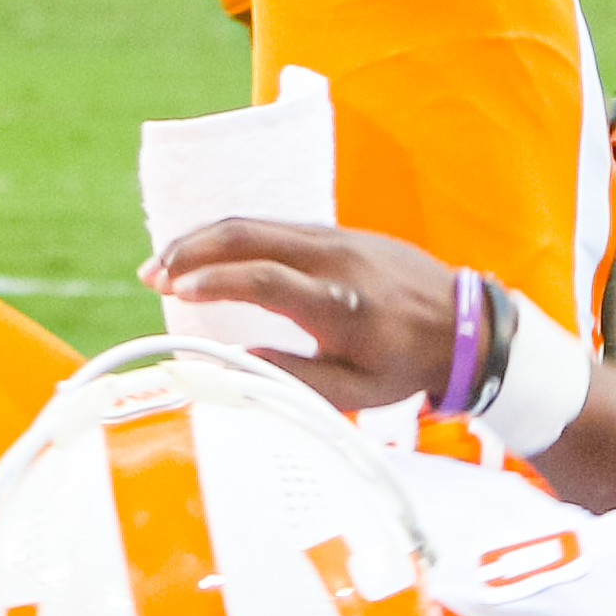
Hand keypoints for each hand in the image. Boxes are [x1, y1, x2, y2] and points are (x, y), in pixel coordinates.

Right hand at [147, 217, 471, 416]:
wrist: (464, 324)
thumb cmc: (407, 363)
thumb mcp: (353, 390)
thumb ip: (290, 378)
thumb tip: (232, 364)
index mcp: (341, 305)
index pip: (266, 280)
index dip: (216, 281)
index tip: (175, 291)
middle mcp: (336, 260)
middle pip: (251, 236)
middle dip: (192, 251)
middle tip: (152, 275)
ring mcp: (337, 239)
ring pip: (258, 224)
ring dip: (205, 241)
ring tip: (165, 266)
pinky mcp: (337, 232)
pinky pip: (275, 226)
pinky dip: (233, 238)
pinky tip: (207, 257)